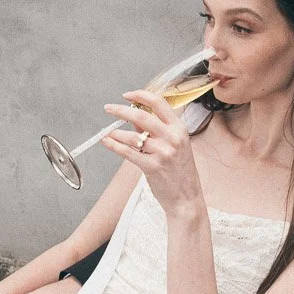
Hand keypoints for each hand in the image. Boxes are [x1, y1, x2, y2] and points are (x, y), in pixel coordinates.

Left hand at [101, 91, 203, 216]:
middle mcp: (172, 138)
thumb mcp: (174, 145)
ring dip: (116, 132)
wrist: (186, 198)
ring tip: (108, 132)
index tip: (127, 95)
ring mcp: (163, 152)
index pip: (159, 103)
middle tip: (109, 108)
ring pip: (132, 136)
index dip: (140, 95)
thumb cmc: (180, 171)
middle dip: (121, 110)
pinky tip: (107, 142)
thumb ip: (156, 129)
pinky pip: (127, 152)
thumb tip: (133, 116)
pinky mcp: (152, 167)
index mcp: (179, 128)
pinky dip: (114, 145)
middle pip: (142, 116)